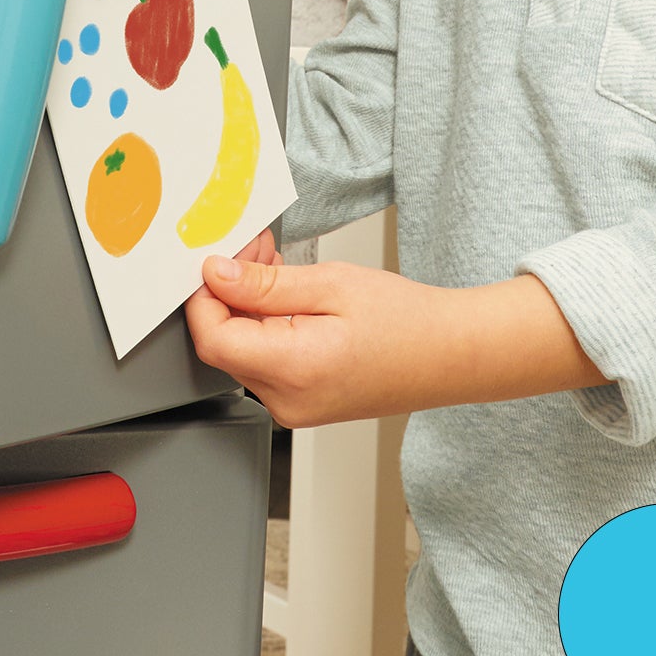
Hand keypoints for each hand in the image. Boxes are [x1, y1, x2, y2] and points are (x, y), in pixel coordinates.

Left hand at [182, 254, 601, 428]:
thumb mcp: (333, 284)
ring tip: (275, 265)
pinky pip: (265, 361)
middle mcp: (287, 400)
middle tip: (255, 249)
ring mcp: (294, 406)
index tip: (215, 260)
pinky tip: (288, 295)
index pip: (212, 337)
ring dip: (248, 304)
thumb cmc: (408, 322)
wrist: (453, 356)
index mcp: (293, 369)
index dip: (202, 295)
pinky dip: (266, 324)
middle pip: (224, 343)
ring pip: (243, 350)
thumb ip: (266, 283)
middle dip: (228, 291)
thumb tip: (215, 275)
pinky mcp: (302, 402)